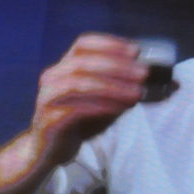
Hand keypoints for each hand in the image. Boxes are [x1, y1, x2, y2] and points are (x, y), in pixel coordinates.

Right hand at [32, 33, 148, 163]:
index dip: (110, 43)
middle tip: (143, 73)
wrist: (50, 150)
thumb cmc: (79, 122)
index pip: (84, 44)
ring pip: (79, 84)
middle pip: (83, 62)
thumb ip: (119, 90)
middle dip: (118, 66)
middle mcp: (53, 77)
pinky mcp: (49, 120)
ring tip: (136, 93)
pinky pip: (75, 110)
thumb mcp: (102, 102)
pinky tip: (119, 109)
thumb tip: (146, 81)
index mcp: (64, 67)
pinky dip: (100, 107)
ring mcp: (48, 98)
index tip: (135, 50)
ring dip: (112, 87)